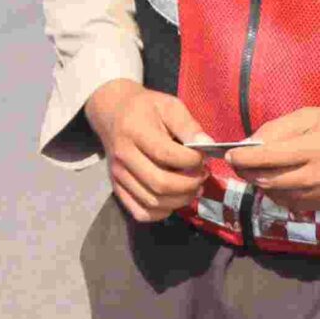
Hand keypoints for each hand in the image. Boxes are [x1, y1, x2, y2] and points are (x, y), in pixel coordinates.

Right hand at [82, 79, 209, 222]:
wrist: (111, 112)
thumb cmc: (144, 108)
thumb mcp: (169, 106)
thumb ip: (188, 126)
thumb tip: (208, 145)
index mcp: (135, 132)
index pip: (166, 154)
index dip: (192, 160)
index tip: (203, 156)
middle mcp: (123, 157)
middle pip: (160, 183)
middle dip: (190, 184)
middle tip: (202, 175)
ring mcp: (118, 175)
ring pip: (153, 201)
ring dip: (180, 200)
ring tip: (193, 187)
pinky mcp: (117, 188)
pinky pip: (140, 212)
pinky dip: (161, 213)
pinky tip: (173, 199)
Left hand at [225, 108, 319, 211]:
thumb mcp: (311, 115)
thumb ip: (277, 129)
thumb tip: (248, 143)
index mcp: (312, 149)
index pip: (266, 158)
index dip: (241, 158)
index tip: (228, 154)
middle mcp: (317, 176)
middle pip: (267, 181)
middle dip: (247, 173)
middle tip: (238, 163)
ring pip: (278, 196)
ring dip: (262, 185)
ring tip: (258, 171)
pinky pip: (294, 204)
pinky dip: (280, 195)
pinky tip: (279, 182)